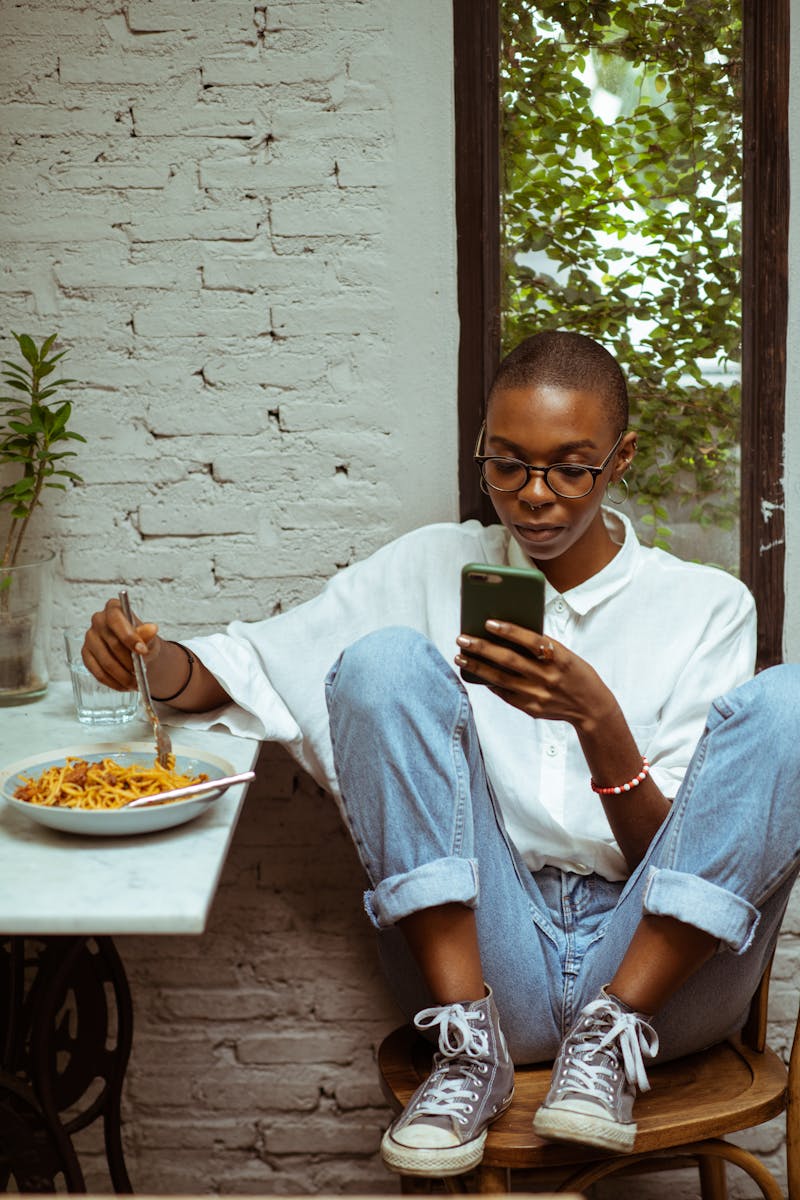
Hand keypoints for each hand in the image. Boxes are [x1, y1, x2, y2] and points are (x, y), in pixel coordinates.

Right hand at [82, 598, 161, 691]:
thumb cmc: (142, 640)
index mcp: (113, 609)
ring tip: (136, 683)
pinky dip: (113, 682)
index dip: (129, 637)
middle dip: (129, 662)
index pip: (117, 620)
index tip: (142, 651)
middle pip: (113, 644)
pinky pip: (98, 673)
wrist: (136, 651)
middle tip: (142, 673)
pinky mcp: (85, 655)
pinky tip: (124, 686)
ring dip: (123, 676)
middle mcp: (98, 620)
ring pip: (106, 662)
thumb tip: (151, 629)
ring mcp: (89, 638)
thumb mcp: (149, 637)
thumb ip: (148, 635)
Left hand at [455, 620, 614, 730]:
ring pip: (500, 679)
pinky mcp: (531, 709)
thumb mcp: (566, 655)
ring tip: (461, 657)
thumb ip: (542, 646)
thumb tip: (507, 633)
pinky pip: (505, 694)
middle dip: (482, 648)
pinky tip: (476, 674)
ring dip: (477, 667)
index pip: (531, 641)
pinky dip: (490, 683)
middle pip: (509, 660)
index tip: (488, 622)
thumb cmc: (576, 673)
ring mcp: (538, 695)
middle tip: (462, 638)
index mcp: (560, 658)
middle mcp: (548, 677)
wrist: (592, 707)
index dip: (509, 631)